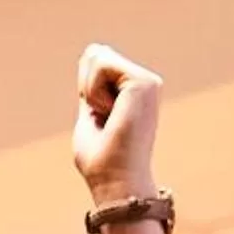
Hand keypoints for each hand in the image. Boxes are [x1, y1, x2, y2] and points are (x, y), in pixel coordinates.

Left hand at [73, 45, 161, 204]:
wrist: (116, 182)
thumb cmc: (102, 160)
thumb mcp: (91, 113)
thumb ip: (92, 87)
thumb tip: (94, 51)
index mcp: (132, 92)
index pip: (96, 61)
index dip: (85, 88)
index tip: (98, 118)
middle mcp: (144, 84)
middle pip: (96, 54)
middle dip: (86, 87)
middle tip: (102, 118)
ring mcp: (148, 82)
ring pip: (98, 57)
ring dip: (90, 92)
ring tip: (108, 117)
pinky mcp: (145, 82)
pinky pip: (102, 65)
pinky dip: (95, 92)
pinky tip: (111, 114)